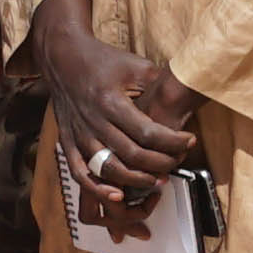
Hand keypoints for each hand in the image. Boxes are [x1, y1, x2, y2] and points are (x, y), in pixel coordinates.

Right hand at [26, 0, 196, 215]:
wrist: (63, 58)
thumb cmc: (103, 60)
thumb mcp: (136, 65)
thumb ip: (160, 84)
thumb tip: (188, 97)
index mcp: (110, 101)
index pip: (148, 132)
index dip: (173, 142)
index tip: (189, 141)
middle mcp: (93, 121)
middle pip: (132, 154)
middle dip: (161, 163)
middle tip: (178, 161)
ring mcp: (79, 134)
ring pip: (109, 168)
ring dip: (136, 179)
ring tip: (157, 179)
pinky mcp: (68, 141)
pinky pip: (80, 173)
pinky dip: (98, 188)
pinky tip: (118, 194)